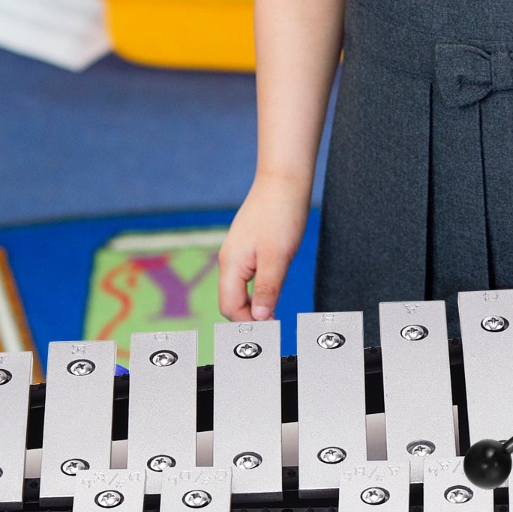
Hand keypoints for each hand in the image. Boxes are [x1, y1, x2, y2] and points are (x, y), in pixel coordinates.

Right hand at [218, 172, 310, 320]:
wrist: (283, 181)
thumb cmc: (280, 215)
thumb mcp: (277, 257)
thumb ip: (267, 289)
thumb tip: (260, 319)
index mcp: (231, 265)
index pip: (230, 308)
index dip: (248, 323)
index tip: (271, 330)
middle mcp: (229, 261)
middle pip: (232, 301)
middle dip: (249, 316)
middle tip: (275, 324)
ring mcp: (237, 253)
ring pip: (240, 289)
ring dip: (255, 303)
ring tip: (275, 312)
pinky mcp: (248, 246)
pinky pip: (248, 276)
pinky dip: (258, 288)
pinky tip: (273, 289)